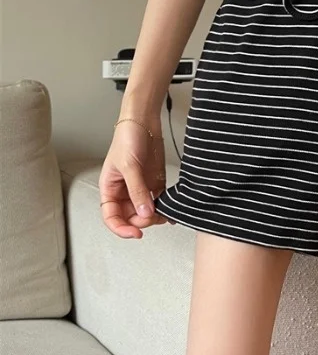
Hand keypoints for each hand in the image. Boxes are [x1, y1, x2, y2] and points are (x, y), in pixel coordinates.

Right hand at [99, 120, 172, 238]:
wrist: (144, 121)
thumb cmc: (127, 138)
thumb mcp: (129, 166)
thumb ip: (137, 190)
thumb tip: (144, 213)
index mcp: (110, 189)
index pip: (111, 216)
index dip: (121, 228)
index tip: (135, 233)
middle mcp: (124, 191)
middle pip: (131, 217)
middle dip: (141, 221)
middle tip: (152, 216)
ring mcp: (140, 188)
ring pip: (146, 212)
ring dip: (154, 216)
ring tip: (163, 214)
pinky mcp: (155, 183)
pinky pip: (158, 201)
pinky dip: (164, 208)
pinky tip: (170, 210)